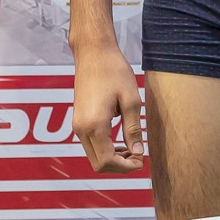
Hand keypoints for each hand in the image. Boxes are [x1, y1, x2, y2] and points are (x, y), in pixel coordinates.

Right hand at [72, 38, 144, 172]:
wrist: (93, 52)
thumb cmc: (113, 71)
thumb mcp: (131, 100)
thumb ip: (133, 129)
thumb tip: (139, 152)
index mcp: (94, 125)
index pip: (107, 162)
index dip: (126, 167)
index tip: (142, 160)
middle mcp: (81, 129)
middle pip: (98, 164)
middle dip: (119, 166)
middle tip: (139, 157)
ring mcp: (77, 125)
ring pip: (93, 156)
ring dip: (112, 158)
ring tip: (133, 149)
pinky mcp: (77, 120)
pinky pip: (90, 145)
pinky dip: (105, 149)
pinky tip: (121, 141)